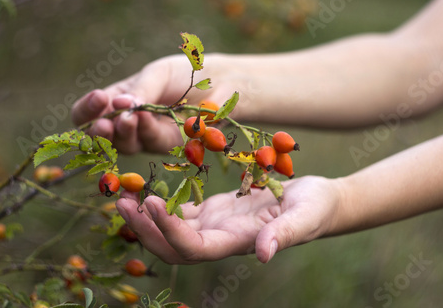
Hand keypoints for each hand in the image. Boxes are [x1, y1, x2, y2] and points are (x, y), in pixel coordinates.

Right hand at [70, 53, 236, 153]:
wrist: (219, 81)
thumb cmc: (184, 73)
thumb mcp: (158, 74)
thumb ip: (140, 90)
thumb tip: (119, 105)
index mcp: (117, 100)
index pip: (88, 112)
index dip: (87, 110)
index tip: (99, 98)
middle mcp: (127, 122)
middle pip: (101, 136)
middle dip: (99, 130)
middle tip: (104, 123)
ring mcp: (146, 136)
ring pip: (124, 144)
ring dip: (123, 132)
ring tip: (126, 118)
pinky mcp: (167, 146)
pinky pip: (150, 142)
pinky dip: (145, 130)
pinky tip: (145, 118)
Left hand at [115, 175, 344, 263]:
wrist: (319, 202)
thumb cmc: (317, 208)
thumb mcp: (305, 217)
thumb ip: (284, 234)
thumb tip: (263, 254)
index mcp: (237, 242)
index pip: (194, 247)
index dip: (169, 231)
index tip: (151, 203)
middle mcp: (221, 239)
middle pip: (173, 247)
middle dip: (145, 230)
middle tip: (123, 202)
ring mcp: (216, 227)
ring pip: (172, 232)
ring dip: (146, 219)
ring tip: (125, 196)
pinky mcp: (215, 212)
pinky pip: (182, 213)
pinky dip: (163, 205)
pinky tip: (147, 189)